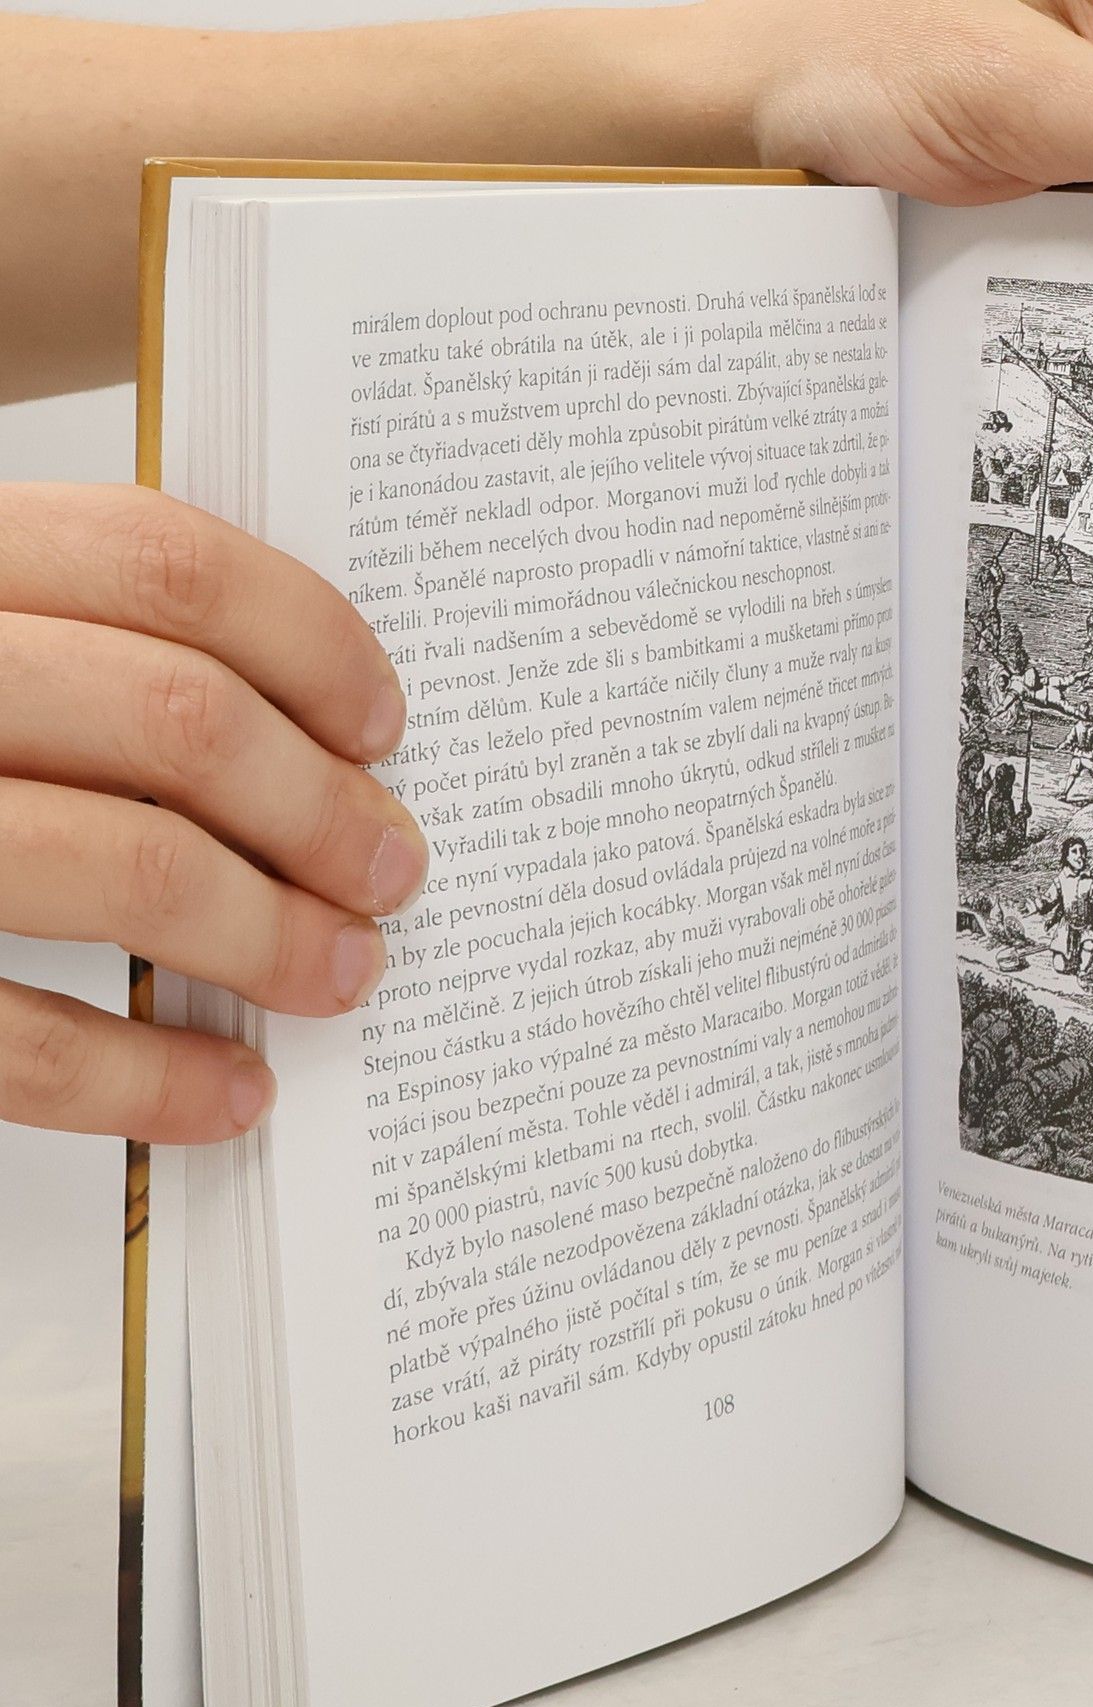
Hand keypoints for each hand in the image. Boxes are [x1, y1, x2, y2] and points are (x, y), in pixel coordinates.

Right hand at [0, 485, 424, 1142]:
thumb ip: (66, 643)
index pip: (163, 562)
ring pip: (128, 869)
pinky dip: (151, 1081)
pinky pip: (21, 1045)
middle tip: (394, 870)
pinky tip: (229, 1096)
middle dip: (322, 811)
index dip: (311, 643)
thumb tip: (306, 730)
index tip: (382, 725)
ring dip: (273, 939)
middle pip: (177, 721)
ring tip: (344, 975)